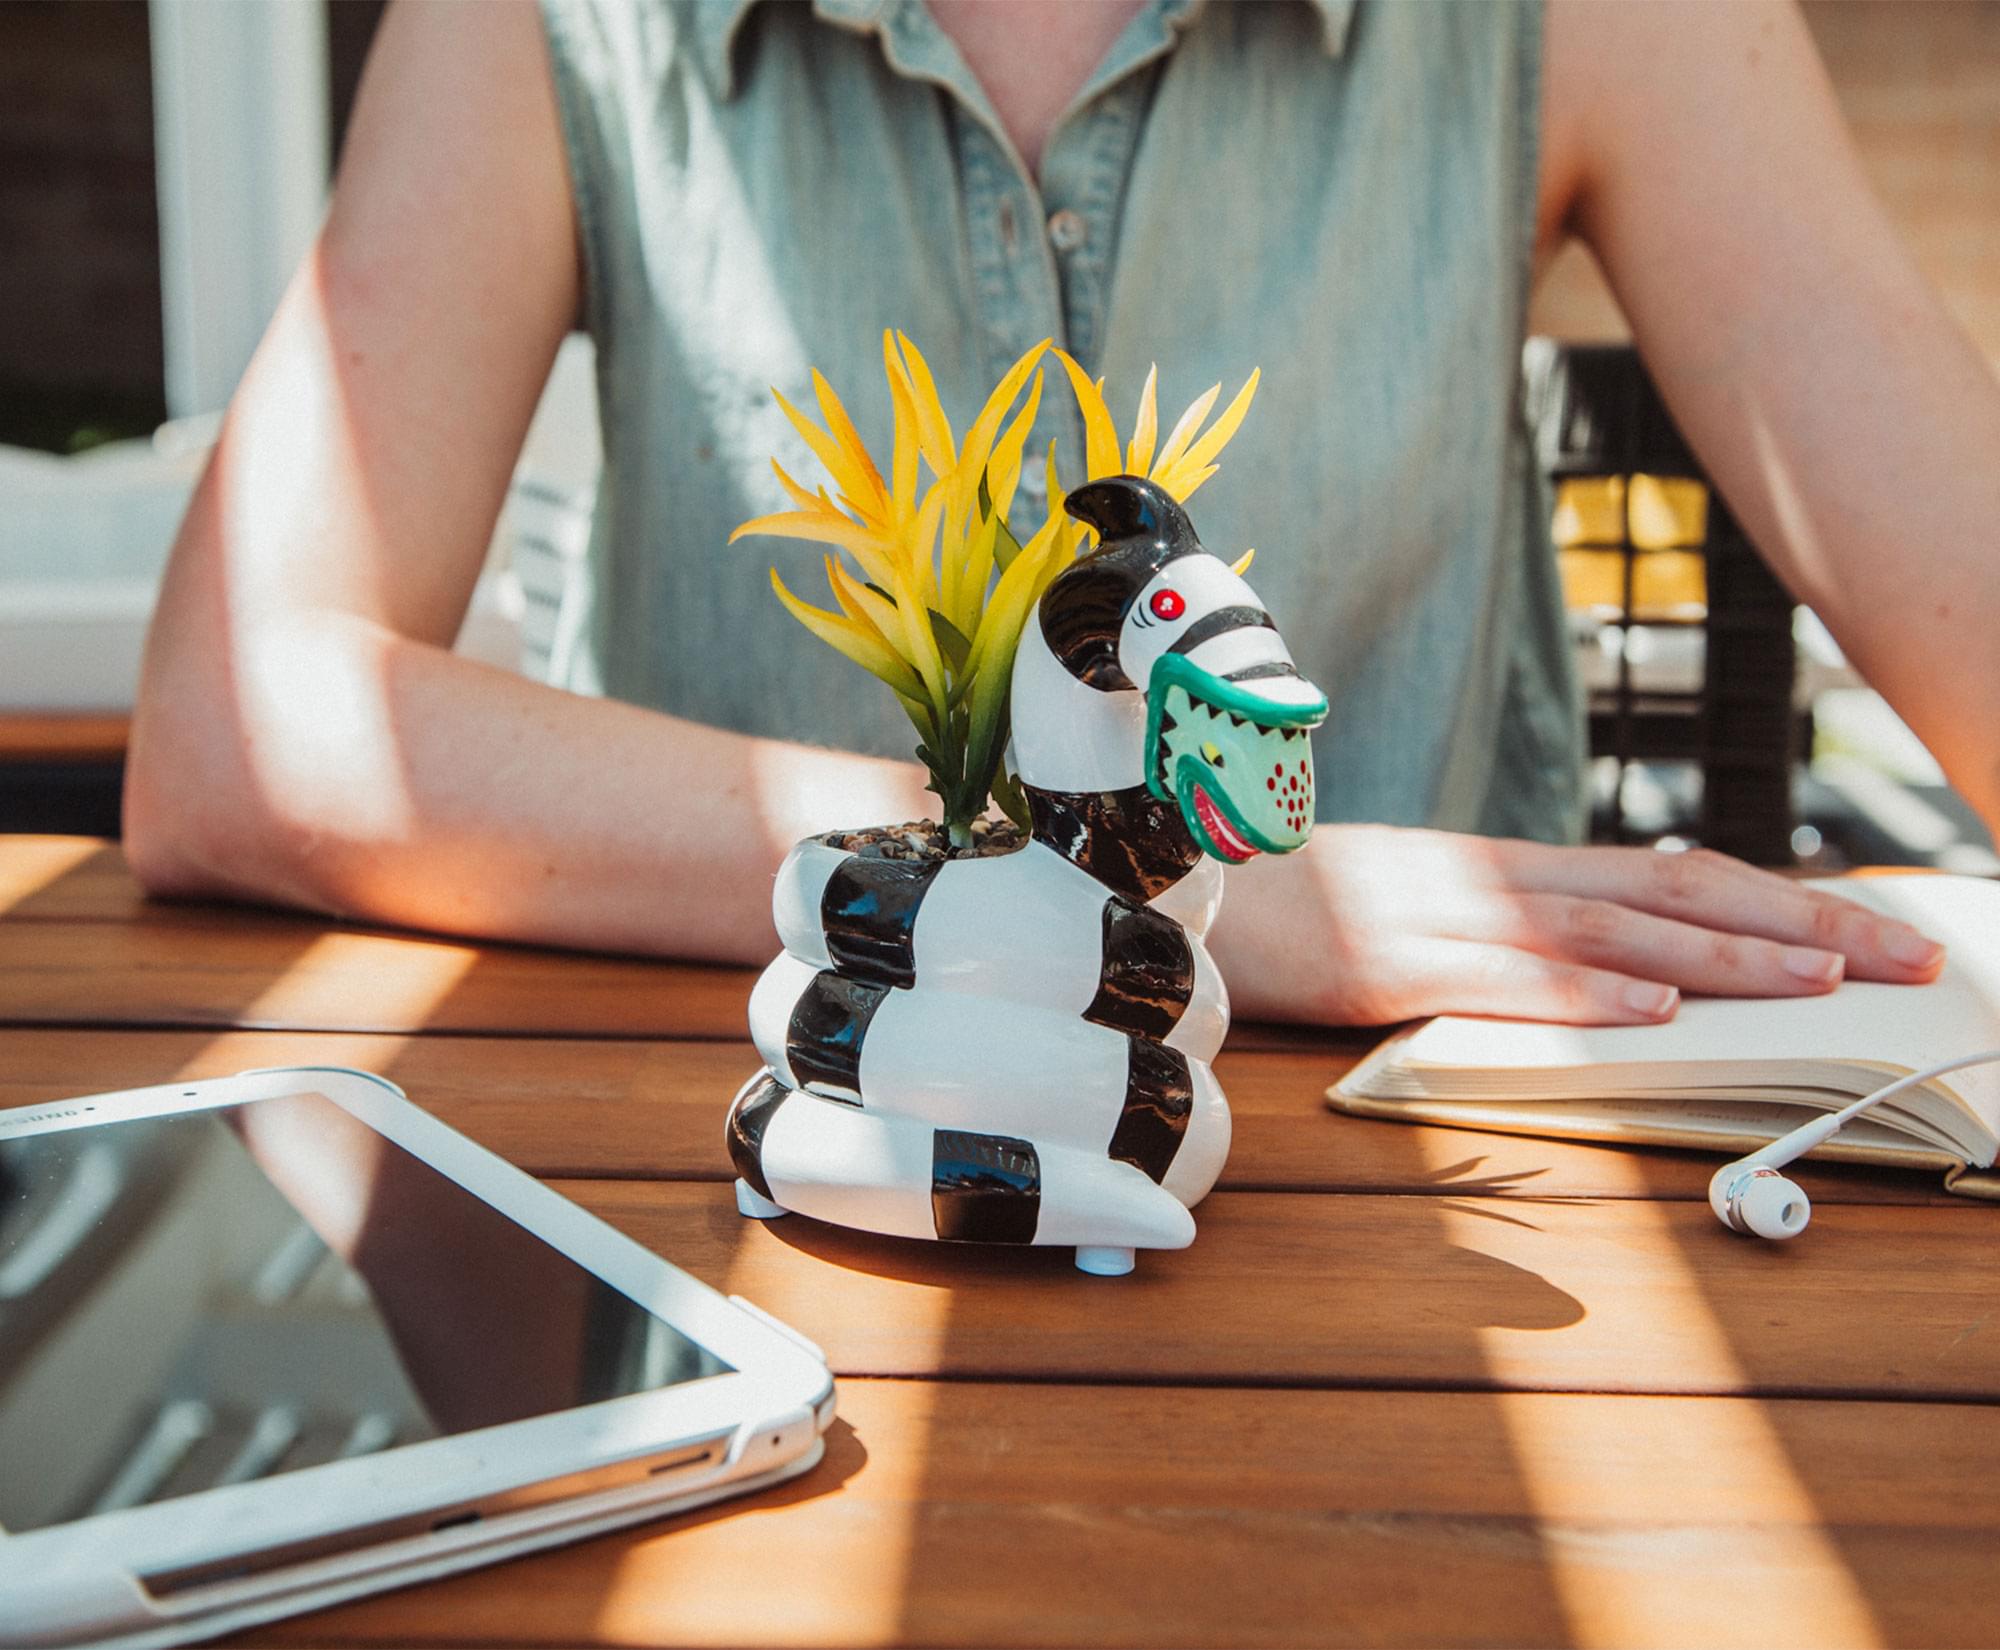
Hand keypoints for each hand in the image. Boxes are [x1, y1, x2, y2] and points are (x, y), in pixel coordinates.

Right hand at [1212, 826, 1947, 1025]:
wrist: (1174, 893)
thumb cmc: (1295, 912)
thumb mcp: (1415, 912)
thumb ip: (1504, 932)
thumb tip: (1606, 963)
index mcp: (1502, 871)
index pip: (1666, 875)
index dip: (1773, 899)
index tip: (1867, 927)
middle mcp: (1487, 881)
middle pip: (1666, 891)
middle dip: (1793, 924)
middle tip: (1904, 955)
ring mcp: (1435, 916)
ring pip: (1601, 928)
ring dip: (1719, 954)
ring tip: (1822, 982)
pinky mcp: (1381, 963)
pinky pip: (1493, 976)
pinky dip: (1577, 988)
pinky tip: (1650, 1003)